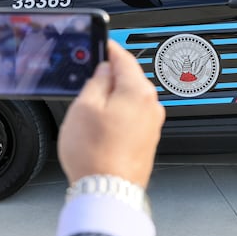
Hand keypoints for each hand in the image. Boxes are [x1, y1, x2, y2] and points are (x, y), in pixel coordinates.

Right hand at [57, 41, 165, 187]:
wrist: (108, 191)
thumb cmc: (96, 154)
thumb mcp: (84, 107)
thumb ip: (96, 81)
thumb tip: (104, 70)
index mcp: (138, 91)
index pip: (124, 58)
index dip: (109, 48)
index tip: (101, 44)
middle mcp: (151, 105)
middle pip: (129, 78)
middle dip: (110, 76)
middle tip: (88, 78)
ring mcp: (152, 123)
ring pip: (130, 98)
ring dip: (114, 97)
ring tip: (91, 110)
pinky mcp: (149, 139)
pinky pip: (133, 116)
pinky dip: (119, 114)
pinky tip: (103, 127)